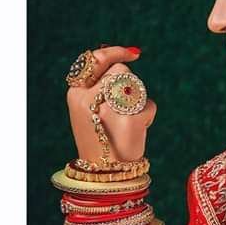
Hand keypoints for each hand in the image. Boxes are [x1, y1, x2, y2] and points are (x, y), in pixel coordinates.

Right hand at [66, 45, 156, 162]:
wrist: (105, 172)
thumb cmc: (99, 138)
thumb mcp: (88, 109)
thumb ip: (101, 84)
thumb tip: (129, 53)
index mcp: (76, 94)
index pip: (95, 60)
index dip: (115, 52)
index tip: (134, 53)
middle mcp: (89, 99)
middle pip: (121, 72)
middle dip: (129, 86)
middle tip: (124, 108)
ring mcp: (110, 108)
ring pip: (137, 87)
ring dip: (139, 102)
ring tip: (127, 122)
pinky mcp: (130, 119)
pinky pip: (149, 105)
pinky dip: (148, 116)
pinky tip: (136, 130)